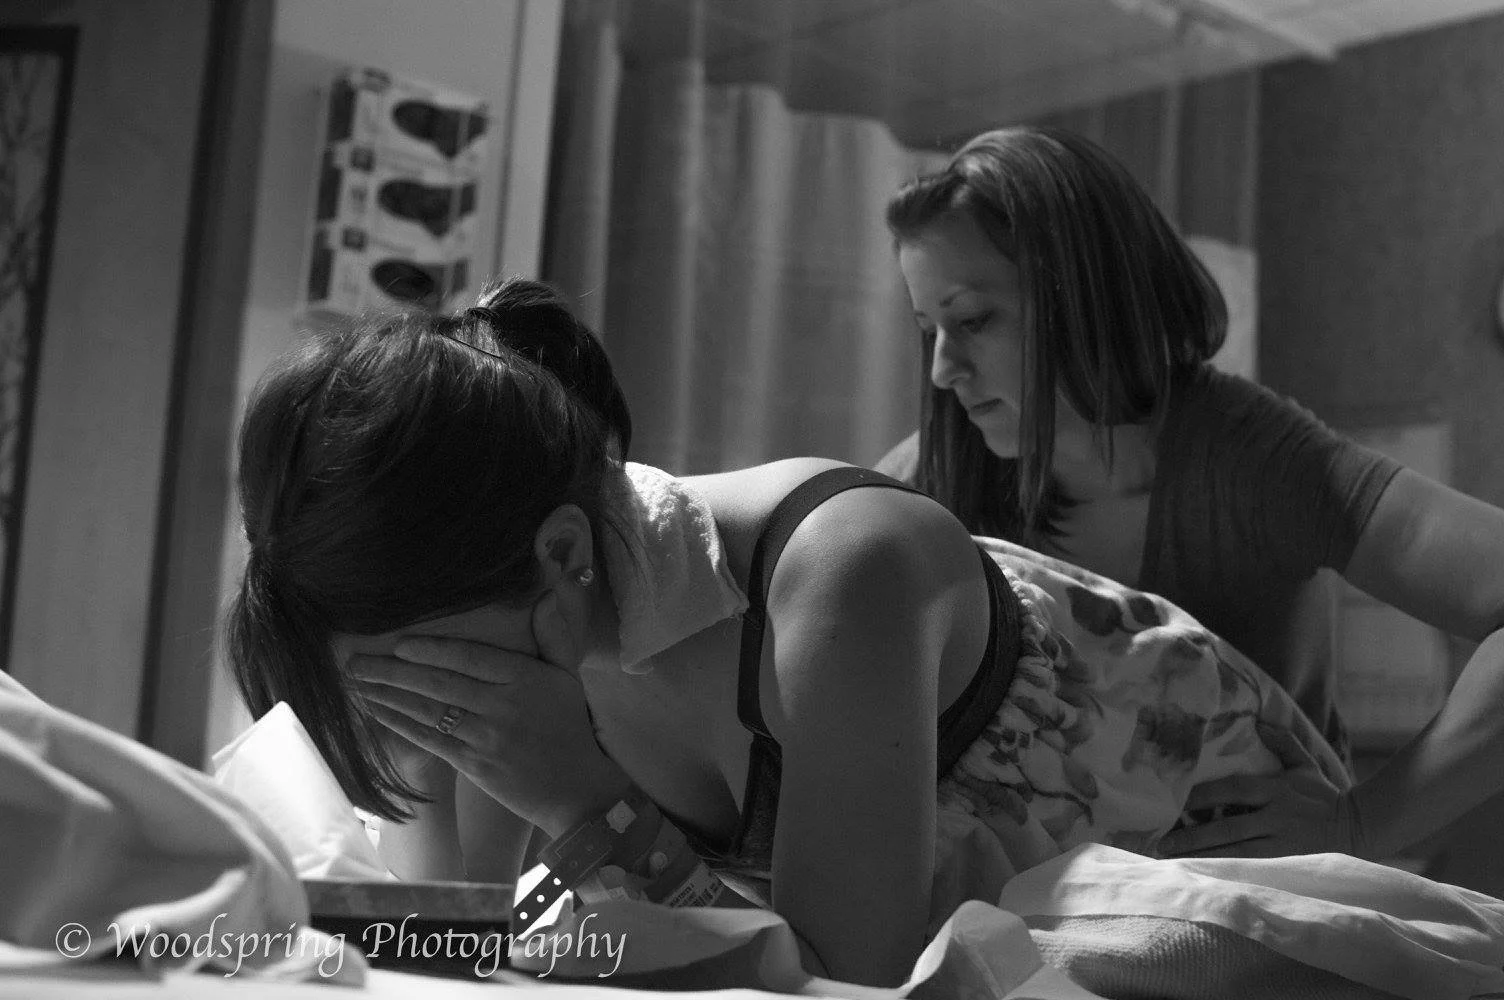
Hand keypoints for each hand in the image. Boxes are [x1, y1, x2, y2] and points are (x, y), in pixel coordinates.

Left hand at [350, 592, 631, 836]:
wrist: (576, 788)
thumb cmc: (569, 725)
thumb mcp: (568, 675)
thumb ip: (555, 635)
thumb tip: (546, 596)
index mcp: (525, 678)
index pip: (471, 658)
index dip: (432, 651)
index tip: (400, 644)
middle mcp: (503, 706)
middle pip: (440, 683)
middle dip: (393, 672)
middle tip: (356, 663)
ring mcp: (487, 738)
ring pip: (429, 712)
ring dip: (388, 697)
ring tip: (357, 686)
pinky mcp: (474, 766)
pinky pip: (431, 741)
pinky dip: (401, 726)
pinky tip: (378, 715)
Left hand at [1157, 723, 1367, 858]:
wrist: (1362, 827)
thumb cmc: (1325, 797)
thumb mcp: (1305, 766)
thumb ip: (1283, 744)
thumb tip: (1261, 722)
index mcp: (1276, 789)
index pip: (1232, 790)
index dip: (1203, 796)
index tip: (1176, 802)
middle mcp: (1276, 816)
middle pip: (1228, 827)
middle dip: (1193, 836)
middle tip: (1161, 842)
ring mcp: (1282, 844)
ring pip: (1237, 852)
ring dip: (1204, 858)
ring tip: (1174, 862)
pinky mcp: (1289, 864)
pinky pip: (1252, 869)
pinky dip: (1228, 872)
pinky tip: (1205, 875)